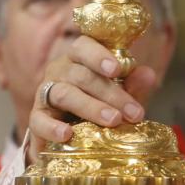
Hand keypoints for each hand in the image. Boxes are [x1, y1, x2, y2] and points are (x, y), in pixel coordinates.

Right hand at [29, 35, 160, 156]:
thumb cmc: (100, 108)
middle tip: (133, 113)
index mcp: (80, 59)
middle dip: (111, 93)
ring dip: (91, 107)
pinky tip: (67, 135)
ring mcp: (45, 93)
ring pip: (64, 94)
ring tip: (113, 121)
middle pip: (81, 75)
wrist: (74, 138)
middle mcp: (60, 71)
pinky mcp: (36, 118)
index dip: (99, 55)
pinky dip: (52, 128)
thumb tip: (148, 74)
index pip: (84, 46)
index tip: (117, 69)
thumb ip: (133, 86)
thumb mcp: (121, 97)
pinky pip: (39, 120)